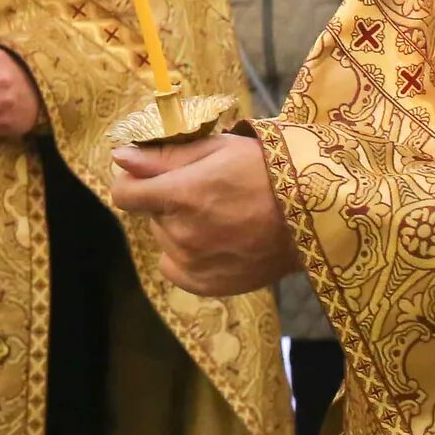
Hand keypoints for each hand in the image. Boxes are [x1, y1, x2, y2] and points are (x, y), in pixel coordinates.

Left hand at [110, 134, 299, 296]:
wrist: (314, 215)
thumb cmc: (268, 172)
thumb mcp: (218, 149)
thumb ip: (164, 156)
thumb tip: (119, 157)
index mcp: (183, 195)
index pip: (125, 193)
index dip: (132, 181)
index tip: (148, 176)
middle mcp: (183, 233)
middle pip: (150, 215)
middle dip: (166, 201)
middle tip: (206, 191)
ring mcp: (195, 263)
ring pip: (164, 240)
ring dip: (178, 227)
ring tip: (220, 216)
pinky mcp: (208, 285)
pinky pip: (174, 268)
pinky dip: (185, 256)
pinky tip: (215, 241)